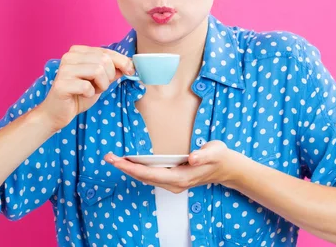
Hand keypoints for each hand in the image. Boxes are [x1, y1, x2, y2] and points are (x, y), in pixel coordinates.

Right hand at [38, 45, 134, 131]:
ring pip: (97, 70)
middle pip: (104, 60)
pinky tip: (83, 95)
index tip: (132, 71)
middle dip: (110, 76)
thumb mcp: (100, 81)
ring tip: (93, 90)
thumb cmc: (79, 95)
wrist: (57, 113)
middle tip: (102, 86)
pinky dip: (90, 94)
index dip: (123, 61)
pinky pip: (87, 86)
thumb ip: (113, 71)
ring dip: (102, 85)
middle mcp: (69, 56)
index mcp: (78, 52)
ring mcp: (64, 69)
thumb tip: (130, 65)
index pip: (106, 51)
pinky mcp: (61, 84)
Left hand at [104, 141, 244, 192]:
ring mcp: (173, 183)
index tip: (118, 160)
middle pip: (144, 178)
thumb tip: (193, 158)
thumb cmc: (219, 157)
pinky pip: (150, 176)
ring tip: (114, 159)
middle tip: (108, 157)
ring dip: (129, 169)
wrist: (226, 168)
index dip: (133, 168)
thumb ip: (204, 154)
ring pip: (145, 178)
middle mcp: (174, 183)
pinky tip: (130, 162)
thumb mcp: (215, 152)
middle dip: (125, 168)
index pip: (151, 174)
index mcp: (181, 177)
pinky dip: (138, 170)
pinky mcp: (172, 179)